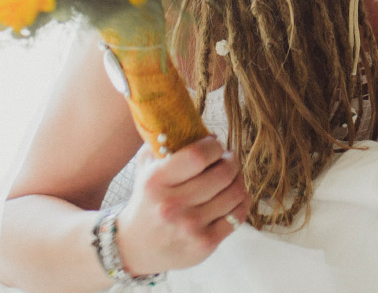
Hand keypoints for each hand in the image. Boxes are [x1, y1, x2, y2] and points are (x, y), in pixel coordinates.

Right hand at [114, 135, 250, 275]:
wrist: (136, 247)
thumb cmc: (146, 200)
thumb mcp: (145, 169)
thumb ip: (165, 143)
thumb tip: (204, 131)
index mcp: (156, 182)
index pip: (198, 156)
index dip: (214, 146)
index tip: (214, 146)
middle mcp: (172, 205)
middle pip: (222, 173)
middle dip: (231, 161)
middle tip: (227, 159)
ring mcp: (190, 227)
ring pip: (235, 193)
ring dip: (238, 179)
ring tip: (231, 176)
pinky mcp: (205, 244)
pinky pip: (237, 216)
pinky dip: (241, 201)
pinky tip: (233, 196)